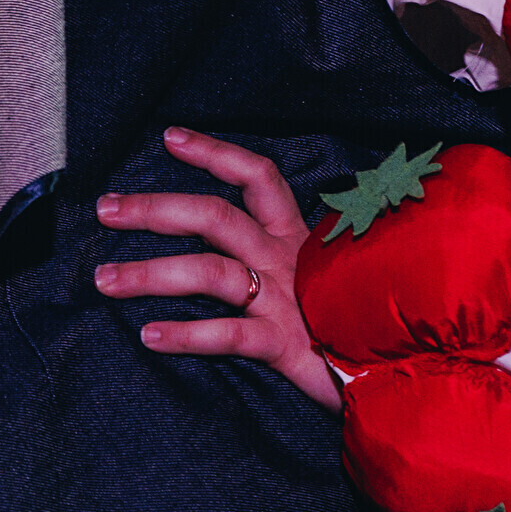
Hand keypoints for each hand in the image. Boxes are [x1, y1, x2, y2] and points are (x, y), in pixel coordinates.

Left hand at [92, 126, 338, 412]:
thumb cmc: (352, 322)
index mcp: (296, 238)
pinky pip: (230, 334)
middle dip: (154, 209)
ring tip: (105, 281)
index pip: (258, 177)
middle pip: (215, 217)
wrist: (405, 374)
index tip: (169, 137)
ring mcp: (287, 301)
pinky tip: (149, 335)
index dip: (215, 153)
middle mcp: (287, 260)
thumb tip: (232, 245)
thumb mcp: (321, 277)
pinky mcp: (289, 345)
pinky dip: (186, 334)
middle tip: (105, 210)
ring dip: (149, 274)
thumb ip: (283, 258)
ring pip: (210, 272)